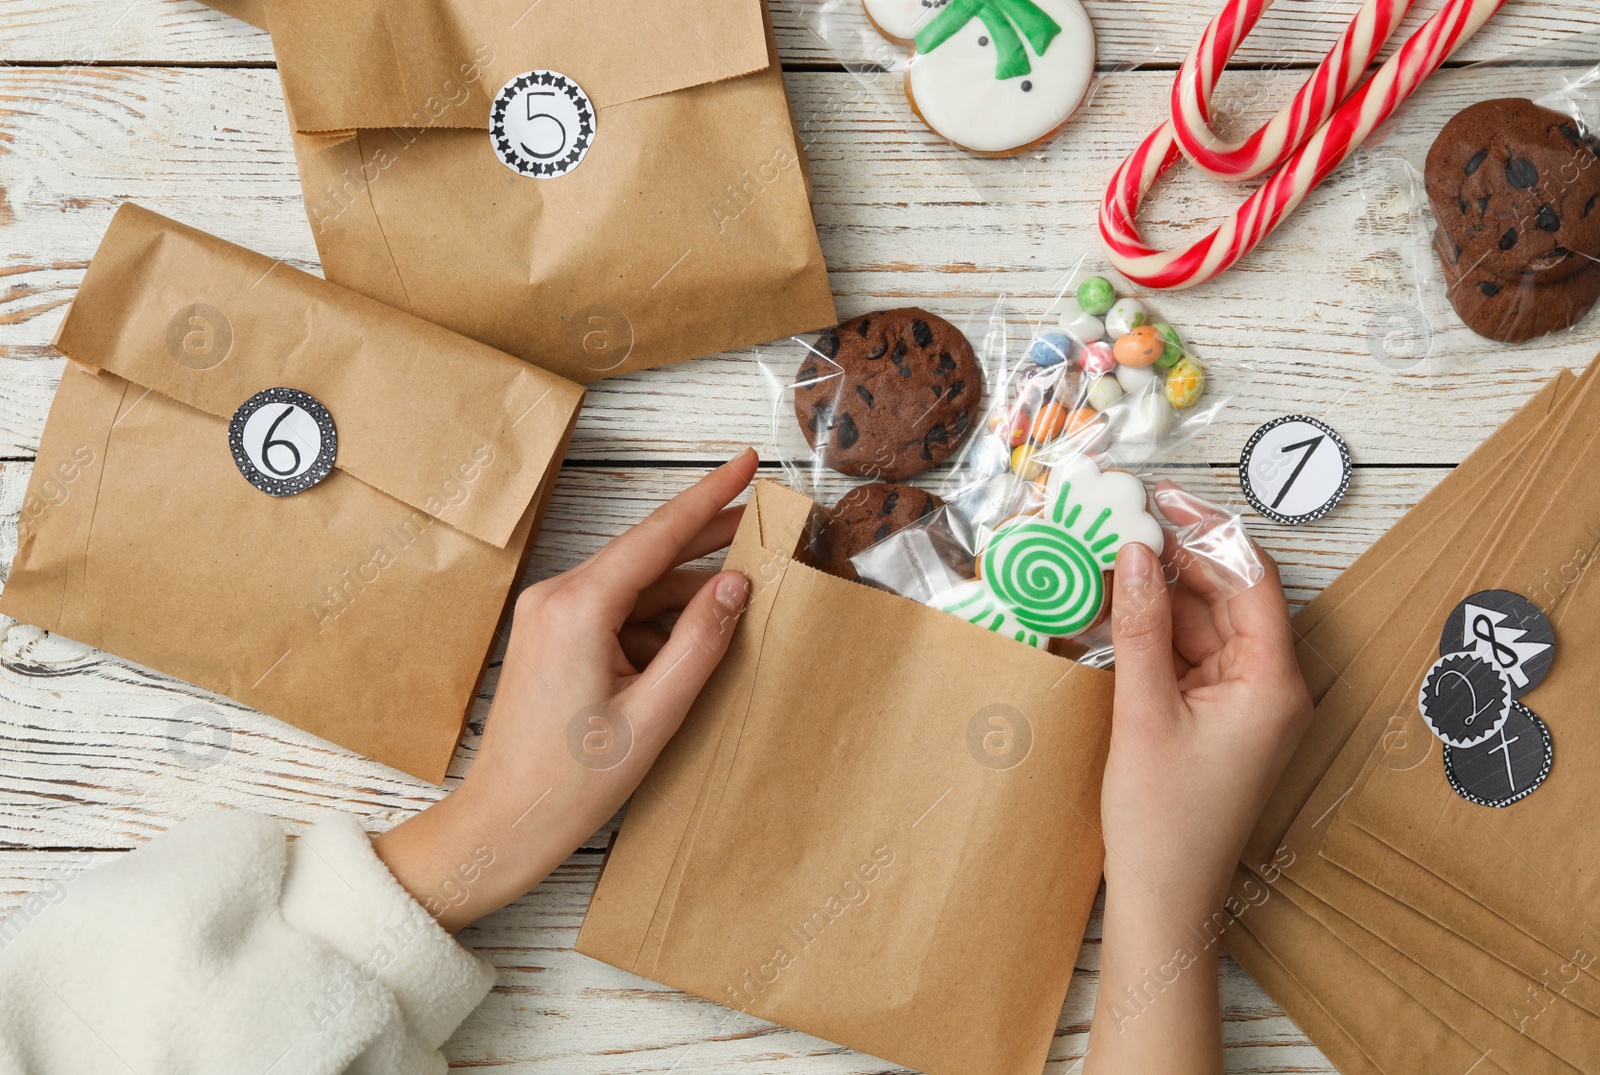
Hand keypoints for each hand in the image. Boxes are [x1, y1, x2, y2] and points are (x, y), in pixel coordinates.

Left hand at [373, 450, 758, 931]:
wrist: (504, 823)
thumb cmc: (570, 783)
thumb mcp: (654, 715)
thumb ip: (699, 642)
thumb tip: (734, 584)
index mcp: (577, 608)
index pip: (657, 535)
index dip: (710, 497)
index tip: (747, 462)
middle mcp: (557, 598)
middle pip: (648, 554)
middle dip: (707, 542)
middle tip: (763, 525)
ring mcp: (550, 616)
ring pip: (636, 587)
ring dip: (686, 597)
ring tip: (739, 606)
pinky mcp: (553, 638)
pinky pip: (618, 613)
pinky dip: (658, 625)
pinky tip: (692, 648)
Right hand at [1086, 483, 1311, 1074]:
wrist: (1163, 898)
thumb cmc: (1164, 820)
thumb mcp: (1143, 711)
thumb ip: (1140, 626)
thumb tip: (1132, 553)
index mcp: (1274, 681)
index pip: (1251, 578)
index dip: (1206, 531)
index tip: (1159, 499)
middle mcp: (1270, 684)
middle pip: (1226, 595)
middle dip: (1173, 556)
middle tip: (1117, 521)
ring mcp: (1244, 700)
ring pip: (1202, 621)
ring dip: (1156, 591)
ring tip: (1102, 557)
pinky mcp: (1216, 715)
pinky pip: (1188, 653)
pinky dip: (1153, 630)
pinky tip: (1111, 606)